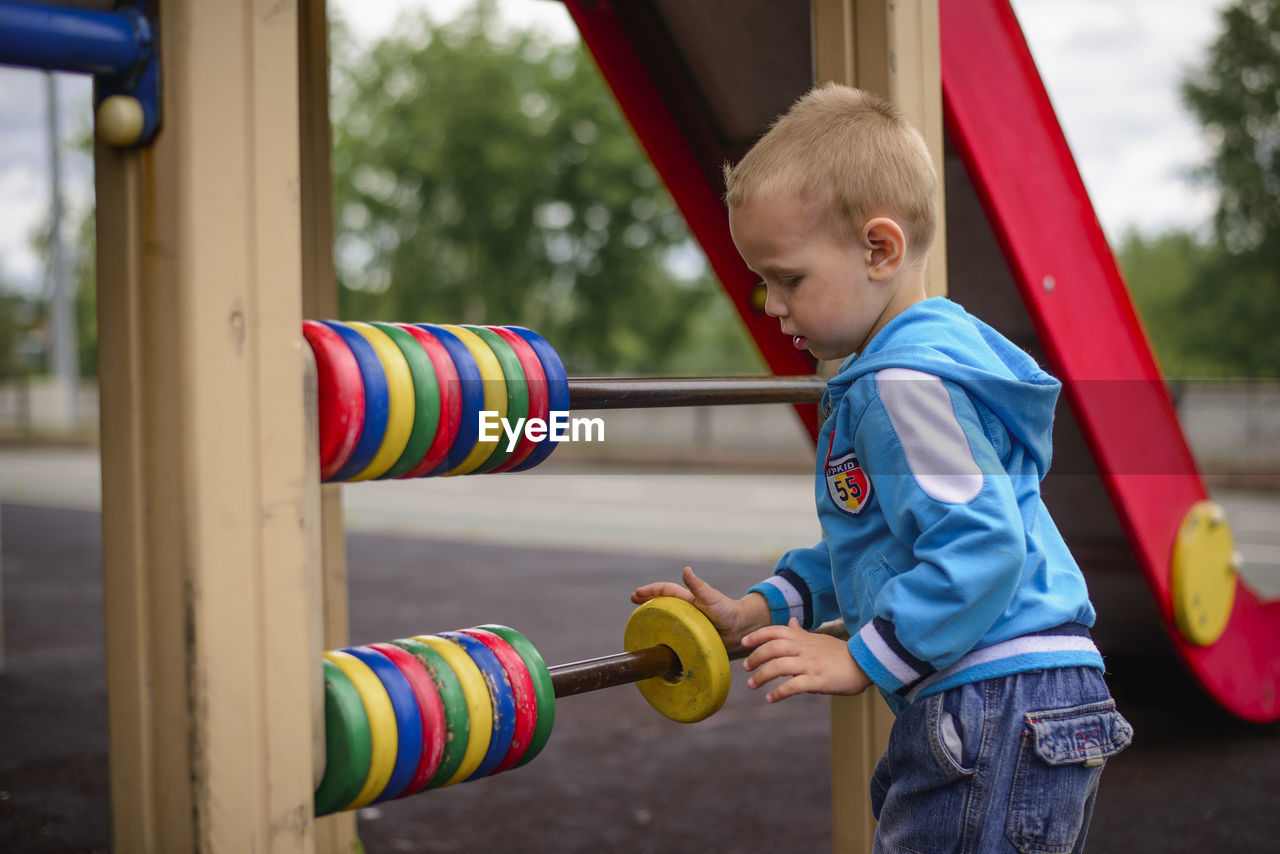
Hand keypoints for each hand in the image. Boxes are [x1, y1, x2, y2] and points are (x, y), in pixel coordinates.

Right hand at [631, 566, 768, 647]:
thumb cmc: (727, 610)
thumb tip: (686, 569)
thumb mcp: (711, 597)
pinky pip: (674, 639)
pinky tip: (656, 646)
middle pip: (661, 603)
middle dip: (646, 601)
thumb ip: (698, 586)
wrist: (740, 629)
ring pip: (665, 621)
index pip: (665, 591)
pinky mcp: (690, 638)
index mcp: (687, 600)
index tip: (636, 595)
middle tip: (633, 602)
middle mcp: (685, 611)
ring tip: (638, 624)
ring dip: (652, 620)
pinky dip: (664, 640)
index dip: (650, 591)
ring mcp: (687, 624)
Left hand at [741, 619, 870, 702]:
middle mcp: (804, 649)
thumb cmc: (840, 653)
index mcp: (804, 638)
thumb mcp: (818, 639)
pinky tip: (770, 698)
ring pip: (779, 667)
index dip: (757, 635)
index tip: (744, 642)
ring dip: (761, 676)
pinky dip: (778, 692)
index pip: (775, 631)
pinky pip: (793, 686)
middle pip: (772, 647)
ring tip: (752, 685)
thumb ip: (801, 632)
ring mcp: (810, 664)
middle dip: (755, 656)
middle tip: (746, 667)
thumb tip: (791, 621)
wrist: (864, 664)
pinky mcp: (817, 680)